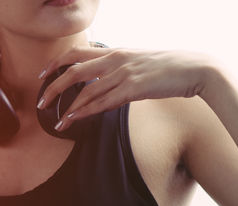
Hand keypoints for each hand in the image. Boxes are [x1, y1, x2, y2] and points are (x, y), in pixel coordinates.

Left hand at [37, 45, 218, 131]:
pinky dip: (86, 111)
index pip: (78, 53)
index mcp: (116, 51)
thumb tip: (105, 82)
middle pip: (74, 71)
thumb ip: (120, 69)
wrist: (197, 69)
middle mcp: (117, 59)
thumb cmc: (169, 68)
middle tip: (40, 102)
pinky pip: (104, 102)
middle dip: (53, 88)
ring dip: (68, 108)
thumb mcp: (139, 62)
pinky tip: (74, 119)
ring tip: (57, 122)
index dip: (57, 63)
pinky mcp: (134, 88)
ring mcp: (125, 73)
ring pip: (86, 90)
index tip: (43, 75)